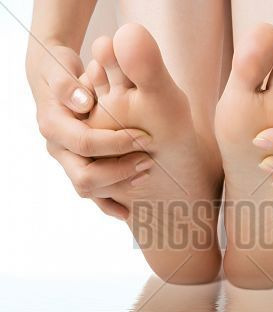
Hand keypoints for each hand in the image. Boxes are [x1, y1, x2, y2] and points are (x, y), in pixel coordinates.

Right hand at [27, 44, 152, 218]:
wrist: (55, 81)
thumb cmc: (61, 70)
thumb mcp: (60, 68)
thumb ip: (67, 84)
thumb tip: (84, 103)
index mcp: (53, 126)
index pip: (86, 143)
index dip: (117, 143)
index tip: (145, 138)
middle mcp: (58, 149)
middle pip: (86, 176)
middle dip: (121, 171)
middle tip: (149, 161)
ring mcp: (68, 162)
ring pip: (90, 189)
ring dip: (120, 186)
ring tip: (147, 175)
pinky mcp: (78, 168)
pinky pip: (92, 194)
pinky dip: (110, 205)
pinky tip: (128, 212)